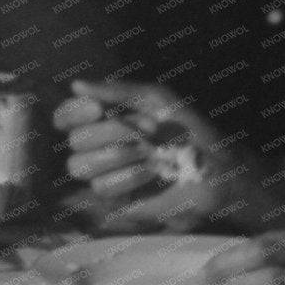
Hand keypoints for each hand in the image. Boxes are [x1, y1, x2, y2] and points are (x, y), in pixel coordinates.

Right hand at [53, 80, 284, 233]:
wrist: (219, 168)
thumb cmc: (193, 131)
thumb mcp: (160, 100)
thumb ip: (119, 90)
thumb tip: (76, 84)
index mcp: (106, 121)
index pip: (66, 117)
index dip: (72, 112)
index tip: (97, 109)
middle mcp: (100, 148)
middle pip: (74, 141)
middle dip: (110, 134)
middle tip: (146, 133)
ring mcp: (107, 176)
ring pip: (80, 167)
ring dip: (119, 156)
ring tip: (151, 154)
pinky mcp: (117, 200)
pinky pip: (101, 188)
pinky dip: (129, 176)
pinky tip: (152, 173)